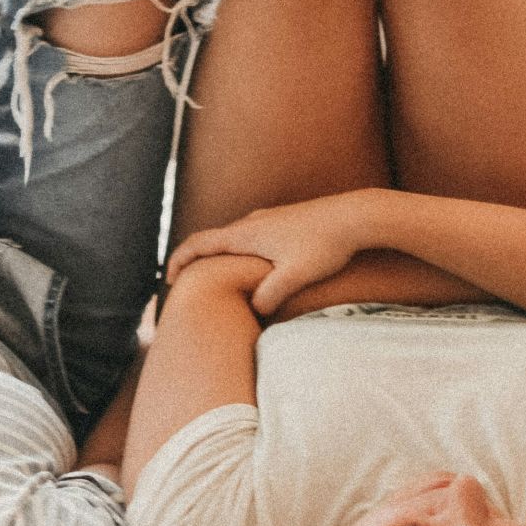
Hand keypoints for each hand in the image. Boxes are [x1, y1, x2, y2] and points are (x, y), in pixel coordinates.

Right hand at [166, 191, 381, 315]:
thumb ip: (269, 295)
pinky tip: (253, 270)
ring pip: (234, 241)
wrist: (356, 216)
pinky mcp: (284, 223)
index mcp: (246, 234)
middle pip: (212, 242)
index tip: (169, 281)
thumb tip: (254, 309)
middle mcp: (252, 223)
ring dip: (221, 259)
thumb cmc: (326, 245)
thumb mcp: (295, 276)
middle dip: (197, 263)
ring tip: (218, 281)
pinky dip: (241, 255)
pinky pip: (252, 239)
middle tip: (188, 287)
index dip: (179, 262)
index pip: (199, 244)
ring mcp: (268, 220)